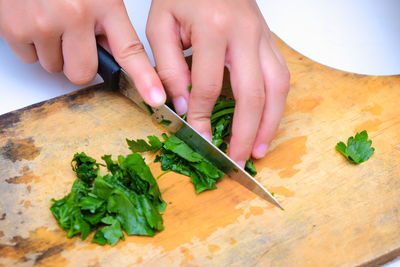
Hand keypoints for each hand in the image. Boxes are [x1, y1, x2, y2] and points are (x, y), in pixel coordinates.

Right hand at [0, 0, 165, 106]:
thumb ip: (110, 22)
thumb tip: (115, 55)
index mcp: (104, 4)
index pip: (130, 52)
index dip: (145, 79)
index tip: (155, 97)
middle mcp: (75, 15)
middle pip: (82, 74)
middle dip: (79, 63)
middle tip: (73, 40)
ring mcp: (44, 23)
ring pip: (55, 68)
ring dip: (54, 52)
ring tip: (51, 21)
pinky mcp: (15, 28)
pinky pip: (30, 59)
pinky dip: (32, 45)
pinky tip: (34, 21)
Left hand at [146, 0, 289, 166]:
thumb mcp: (161, 25)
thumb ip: (168, 67)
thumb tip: (181, 105)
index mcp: (214, 29)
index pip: (208, 86)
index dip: (201, 116)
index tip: (198, 137)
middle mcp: (246, 34)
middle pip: (254, 94)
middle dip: (247, 132)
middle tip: (239, 158)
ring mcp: (263, 37)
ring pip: (278, 87)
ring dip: (271, 123)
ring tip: (260, 148)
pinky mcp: (270, 40)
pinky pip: (281, 76)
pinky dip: (277, 104)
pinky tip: (267, 120)